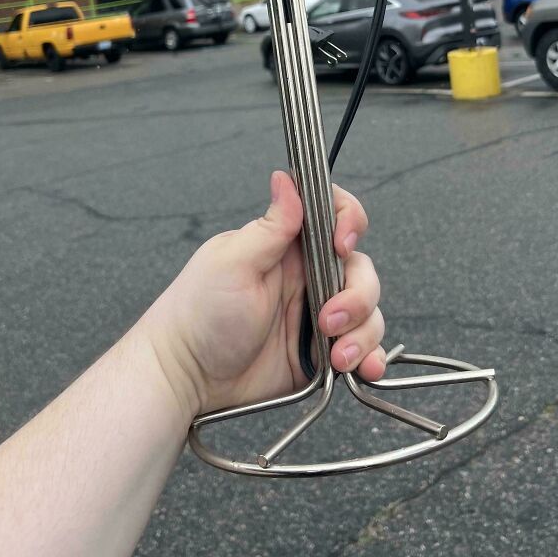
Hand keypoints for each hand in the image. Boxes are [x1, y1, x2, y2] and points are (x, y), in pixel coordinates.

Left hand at [142, 172, 385, 419]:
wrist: (187, 379)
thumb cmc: (199, 313)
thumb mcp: (233, 262)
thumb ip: (270, 226)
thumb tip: (286, 177)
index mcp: (288, 246)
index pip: (334, 215)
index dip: (349, 223)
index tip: (342, 245)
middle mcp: (308, 276)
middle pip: (360, 268)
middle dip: (357, 295)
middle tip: (327, 321)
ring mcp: (318, 315)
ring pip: (368, 309)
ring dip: (363, 332)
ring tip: (338, 357)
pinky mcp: (322, 352)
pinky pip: (362, 348)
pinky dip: (371, 357)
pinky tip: (365, 370)